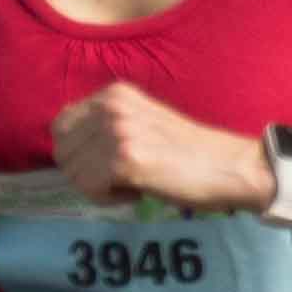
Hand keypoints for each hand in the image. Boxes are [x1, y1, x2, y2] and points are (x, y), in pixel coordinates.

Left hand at [51, 82, 275, 211]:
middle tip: (121, 177)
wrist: (231, 167)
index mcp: (114, 93)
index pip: (61, 125)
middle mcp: (112, 106)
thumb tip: (65, 149)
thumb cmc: (186, 154)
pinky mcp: (125, 158)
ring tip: (134, 182)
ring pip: (74, 173)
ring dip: (99, 187)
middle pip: (63, 152)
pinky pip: (90, 188)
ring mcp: (118, 130)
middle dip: (86, 172)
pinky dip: (109, 198)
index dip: (77, 153)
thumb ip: (103, 127)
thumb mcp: (139, 124)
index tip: (106, 164)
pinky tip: (138, 191)